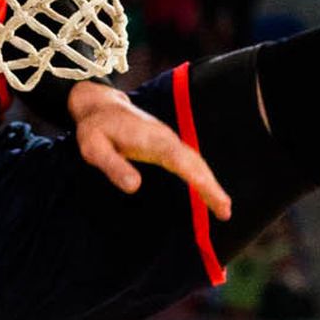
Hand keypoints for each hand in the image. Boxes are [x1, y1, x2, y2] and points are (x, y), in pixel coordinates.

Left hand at [69, 82, 231, 222]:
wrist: (100, 107)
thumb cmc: (95, 129)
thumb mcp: (94, 148)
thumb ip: (113, 166)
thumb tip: (135, 187)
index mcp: (151, 140)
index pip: (180, 160)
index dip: (197, 178)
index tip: (211, 195)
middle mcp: (166, 139)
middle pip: (195, 163)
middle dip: (212, 186)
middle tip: (225, 212)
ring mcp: (169, 141)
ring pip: (195, 162)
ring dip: (210, 184)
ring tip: (223, 208)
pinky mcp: (167, 145)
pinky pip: (189, 162)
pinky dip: (202, 176)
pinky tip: (208, 191)